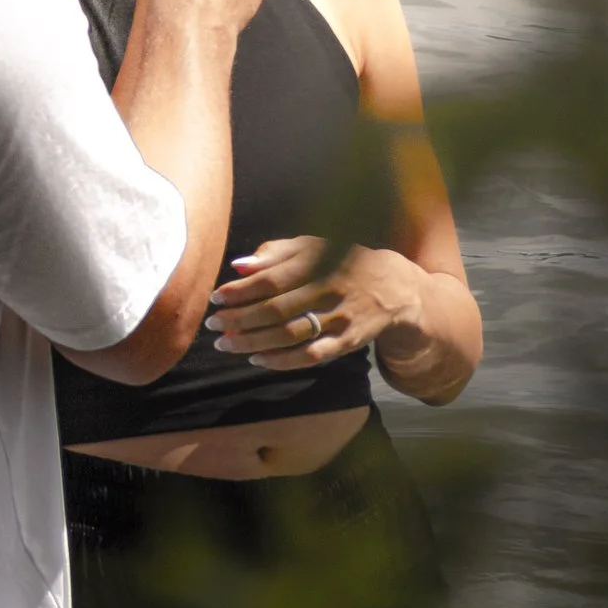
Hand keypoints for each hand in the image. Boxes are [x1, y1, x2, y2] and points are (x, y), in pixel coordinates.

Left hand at [206, 235, 448, 374]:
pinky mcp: (348, 341)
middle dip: (239, 320)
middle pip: (275, 310)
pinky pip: (312, 355)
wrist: (394, 286)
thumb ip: (275, 253)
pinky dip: (282, 361)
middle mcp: (328, 289)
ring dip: (253, 342)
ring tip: (226, 345)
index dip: (239, 291)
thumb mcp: (313, 246)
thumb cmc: (341, 262)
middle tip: (213, 326)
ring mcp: (340, 317)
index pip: (271, 279)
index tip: (215, 298)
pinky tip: (258, 360)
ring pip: (290, 335)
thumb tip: (238, 265)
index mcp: (318, 262)